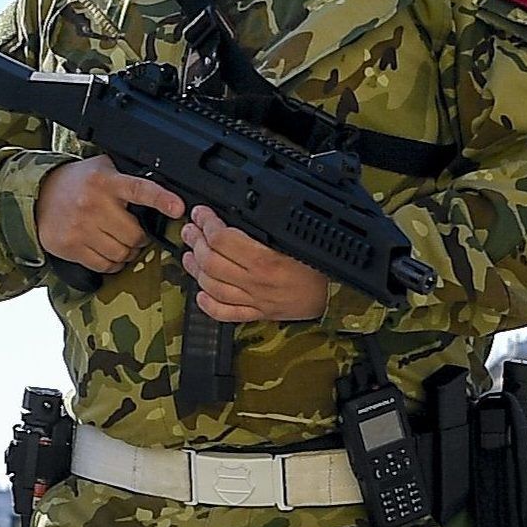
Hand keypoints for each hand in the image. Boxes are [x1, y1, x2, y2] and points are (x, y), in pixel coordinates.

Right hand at [34, 155, 186, 272]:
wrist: (38, 194)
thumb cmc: (77, 182)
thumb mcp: (103, 169)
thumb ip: (128, 177)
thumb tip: (165, 188)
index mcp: (106, 181)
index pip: (139, 189)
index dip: (161, 199)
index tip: (178, 208)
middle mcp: (93, 203)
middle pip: (134, 234)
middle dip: (140, 238)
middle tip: (135, 233)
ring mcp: (80, 227)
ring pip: (120, 253)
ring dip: (127, 253)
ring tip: (121, 243)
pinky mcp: (70, 246)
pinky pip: (103, 265)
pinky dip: (111, 264)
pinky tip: (107, 252)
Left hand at [179, 206, 333, 322]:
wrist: (338, 296)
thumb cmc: (322, 266)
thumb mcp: (297, 239)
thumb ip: (267, 228)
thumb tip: (239, 211)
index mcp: (267, 260)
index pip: (223, 239)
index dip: (207, 223)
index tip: (201, 213)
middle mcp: (257, 282)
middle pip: (211, 262)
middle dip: (196, 242)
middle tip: (191, 230)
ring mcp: (254, 300)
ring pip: (212, 286)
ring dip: (195, 269)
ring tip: (189, 254)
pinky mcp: (257, 314)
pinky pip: (225, 313)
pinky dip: (208, 304)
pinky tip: (200, 292)